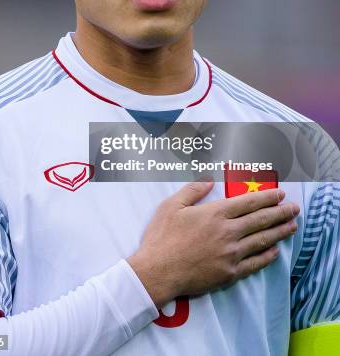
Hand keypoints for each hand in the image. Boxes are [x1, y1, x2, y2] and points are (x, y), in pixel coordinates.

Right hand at [127, 181, 298, 307]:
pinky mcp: (229, 272)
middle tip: (294, 208)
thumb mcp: (172, 206)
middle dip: (280, 212)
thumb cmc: (162, 237)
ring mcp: (231, 254)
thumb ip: (192, 190)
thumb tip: (208, 180)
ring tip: (292, 226)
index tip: (280, 194)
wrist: (158, 271)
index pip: (249, 202)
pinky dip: (267, 256)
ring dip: (279, 232)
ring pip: (262, 240)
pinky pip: (254, 263)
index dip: (267, 198)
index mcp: (215, 213)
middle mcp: (228, 232)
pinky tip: (275, 251)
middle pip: (260, 220)